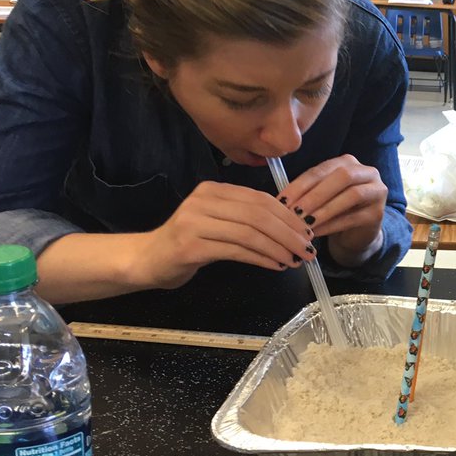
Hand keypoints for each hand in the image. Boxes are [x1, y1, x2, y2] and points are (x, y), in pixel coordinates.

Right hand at [134, 181, 312, 288]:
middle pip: (258, 214)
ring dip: (278, 248)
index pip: (260, 199)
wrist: (148, 260)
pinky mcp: (190, 245)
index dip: (288, 216)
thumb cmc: (189, 243)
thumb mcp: (220, 224)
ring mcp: (194, 221)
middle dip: (288, 233)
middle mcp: (203, 200)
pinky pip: (236, 250)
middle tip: (307, 250)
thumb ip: (247, 219)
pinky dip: (261, 258)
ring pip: (249, 232)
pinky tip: (275, 265)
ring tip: (294, 260)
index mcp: (214, 190)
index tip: (307, 232)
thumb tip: (292, 228)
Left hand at [275, 155, 387, 261]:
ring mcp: (376, 191)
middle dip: (315, 195)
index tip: (282, 201)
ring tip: (305, 223)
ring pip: (352, 196)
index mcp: (348, 162)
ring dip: (325, 210)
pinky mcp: (378, 213)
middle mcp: (366, 172)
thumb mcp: (320, 197)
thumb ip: (306, 193)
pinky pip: (354, 218)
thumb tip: (282, 201)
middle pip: (342, 177)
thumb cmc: (334, 212)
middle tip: (294, 211)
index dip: (300, 185)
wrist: (356, 234)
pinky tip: (316, 233)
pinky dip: (332, 225)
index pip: (322, 170)